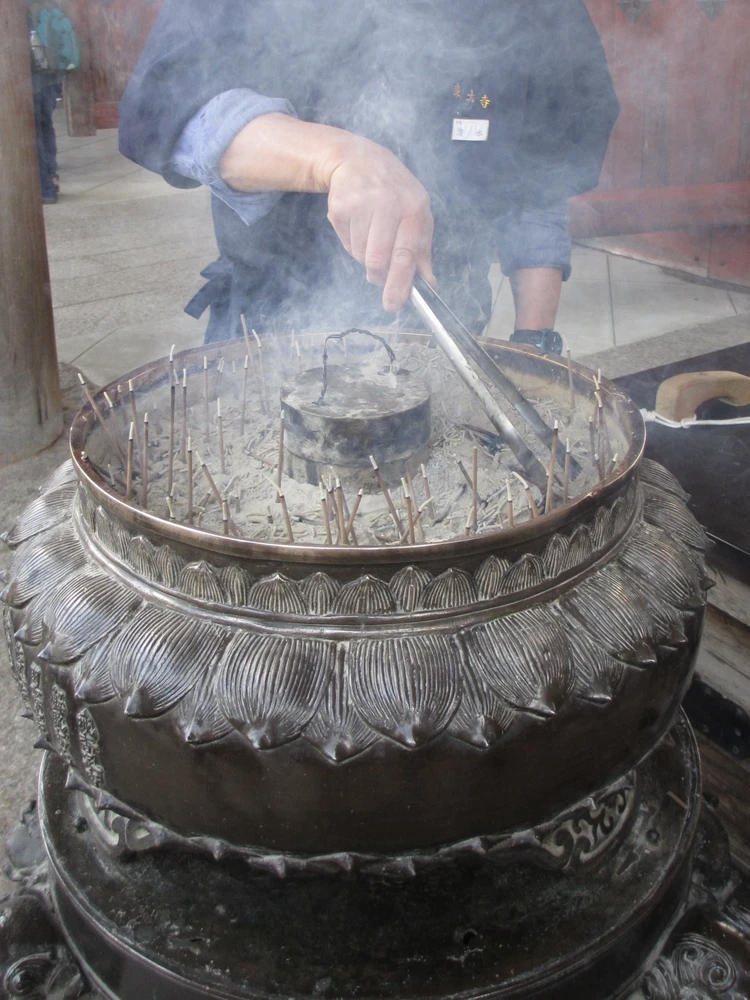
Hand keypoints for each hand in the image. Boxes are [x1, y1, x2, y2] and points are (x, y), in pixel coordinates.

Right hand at [325, 137, 435, 311]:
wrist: (356, 158)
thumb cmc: (393, 191)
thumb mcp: (415, 212)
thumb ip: (421, 249)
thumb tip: (429, 283)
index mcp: (414, 208)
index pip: (406, 254)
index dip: (399, 283)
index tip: (394, 304)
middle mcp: (389, 203)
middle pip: (378, 259)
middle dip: (378, 275)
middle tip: (377, 277)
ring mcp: (362, 204)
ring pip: (360, 254)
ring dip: (364, 255)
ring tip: (369, 235)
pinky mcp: (340, 207)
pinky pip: (346, 243)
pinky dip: (351, 242)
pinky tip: (357, 223)